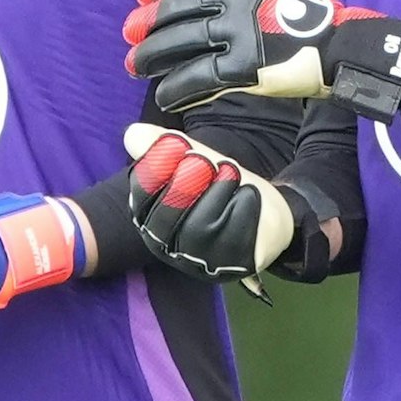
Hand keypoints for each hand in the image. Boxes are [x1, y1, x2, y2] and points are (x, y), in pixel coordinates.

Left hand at [124, 0, 400, 119]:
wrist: (345, 44)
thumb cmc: (320, 13)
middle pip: (178, 10)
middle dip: (149, 23)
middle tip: (128, 34)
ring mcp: (238, 32)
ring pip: (182, 43)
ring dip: (153, 55)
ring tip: (134, 66)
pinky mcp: (243, 66)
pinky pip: (199, 77)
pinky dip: (177, 87)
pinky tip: (163, 96)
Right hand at [124, 124, 294, 295]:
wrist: (267, 209)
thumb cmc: (219, 186)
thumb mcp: (191, 159)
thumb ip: (164, 147)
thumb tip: (133, 133)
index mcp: (150, 221)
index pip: (140, 197)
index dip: (157, 166)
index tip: (177, 144)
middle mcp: (169, 248)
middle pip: (165, 218)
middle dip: (187, 181)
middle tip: (206, 160)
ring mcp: (201, 263)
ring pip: (199, 228)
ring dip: (218, 189)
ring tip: (231, 173)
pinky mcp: (233, 266)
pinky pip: (234, 234)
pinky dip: (243, 203)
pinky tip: (248, 193)